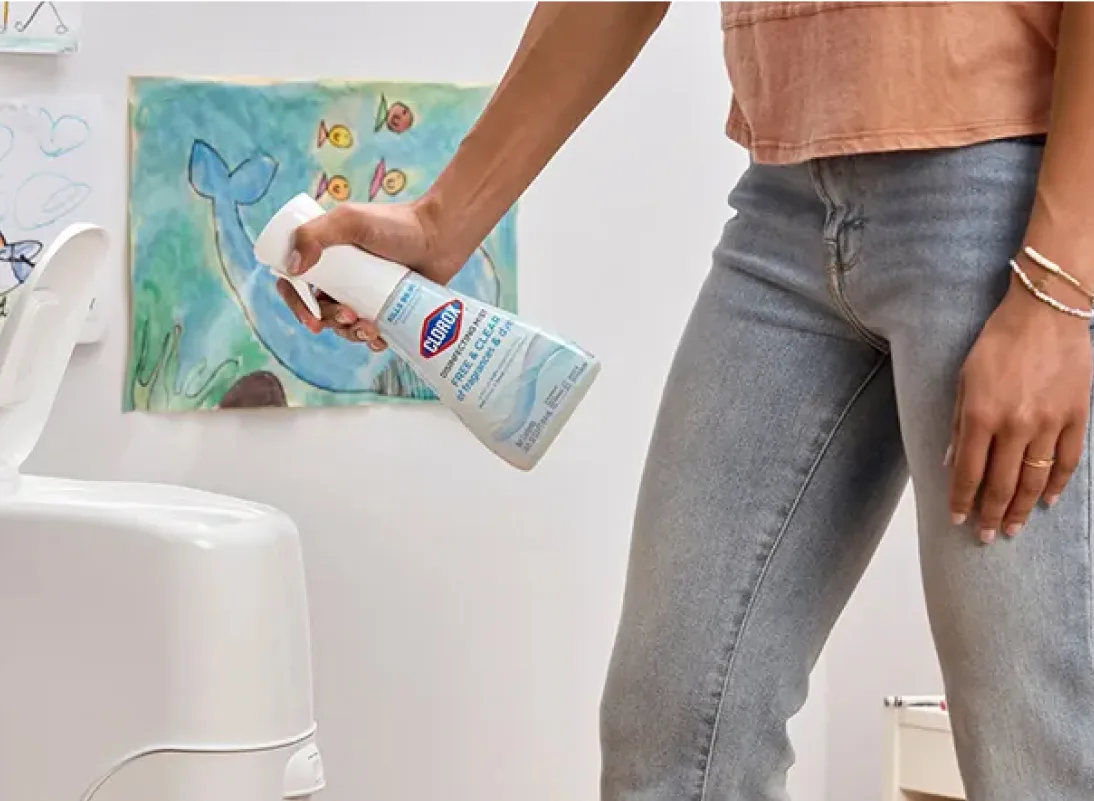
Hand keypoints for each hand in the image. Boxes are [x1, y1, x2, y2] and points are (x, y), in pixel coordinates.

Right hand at [277, 199, 461, 350]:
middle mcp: (341, 277)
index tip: (311, 319)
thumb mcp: (351, 221)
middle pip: (320, 310)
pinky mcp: (386, 308)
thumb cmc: (398, 223)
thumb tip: (292, 269)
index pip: (296, 284)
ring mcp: (364, 294)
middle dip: (330, 321)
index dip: (297, 305)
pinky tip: (380, 340)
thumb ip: (315, 235)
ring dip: (351, 334)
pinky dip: (371, 340)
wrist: (441, 236)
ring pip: (345, 325)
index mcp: (325, 256)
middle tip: (350, 316)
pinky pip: (371, 333)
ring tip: (371, 328)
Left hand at [947, 279, 1091, 542]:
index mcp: (981, 415)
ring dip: (1021, 508)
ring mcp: (1049, 423)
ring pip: (1034, 479)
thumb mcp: (964, 380)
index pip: (969, 473)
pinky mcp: (1076, 417)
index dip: (962, 500)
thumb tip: (952, 464)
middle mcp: (1015, 425)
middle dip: (991, 514)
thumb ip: (959, 425)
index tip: (957, 520)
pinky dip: (1056, 485)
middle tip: (986, 535)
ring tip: (1012, 528)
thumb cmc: (998, 343)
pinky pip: (1066, 461)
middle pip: (1001, 484)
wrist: (1047, 313)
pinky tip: (1046, 500)